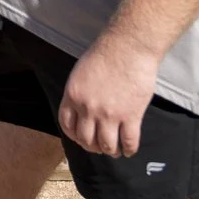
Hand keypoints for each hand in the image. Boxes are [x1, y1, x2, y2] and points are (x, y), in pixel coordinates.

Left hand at [59, 34, 161, 156]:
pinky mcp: (131, 116)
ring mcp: (110, 115)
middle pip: (86, 139)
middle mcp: (88, 108)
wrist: (128, 47)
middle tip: (98, 147)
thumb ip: (79, 92)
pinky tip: (129, 150)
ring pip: (107, 145)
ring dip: (110, 150)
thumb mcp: (80, 72)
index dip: (74, 136)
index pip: (67, 125)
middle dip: (92, 147)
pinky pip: (129, 142)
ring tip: (114, 150)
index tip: (80, 139)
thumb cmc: (105, 53)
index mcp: (73, 95)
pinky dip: (128, 150)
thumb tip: (82, 107)